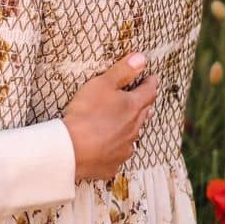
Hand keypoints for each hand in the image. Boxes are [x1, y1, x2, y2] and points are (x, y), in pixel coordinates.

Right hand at [62, 53, 158, 180]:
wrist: (71, 149)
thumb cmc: (86, 113)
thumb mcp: (102, 84)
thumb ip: (122, 71)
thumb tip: (142, 58)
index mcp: (133, 108)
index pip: (148, 92)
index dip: (151, 83)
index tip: (153, 78)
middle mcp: (133, 129)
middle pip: (143, 115)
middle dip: (144, 106)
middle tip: (145, 100)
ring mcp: (124, 149)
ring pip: (132, 137)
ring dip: (131, 129)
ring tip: (129, 126)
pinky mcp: (111, 165)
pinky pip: (117, 156)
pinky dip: (116, 150)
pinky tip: (110, 149)